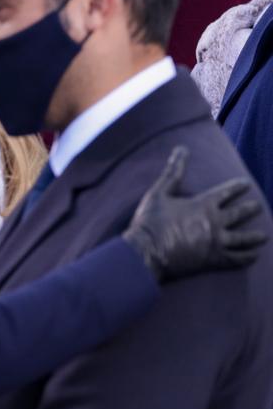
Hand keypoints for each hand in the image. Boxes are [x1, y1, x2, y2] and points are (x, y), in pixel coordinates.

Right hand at [122, 146, 267, 281]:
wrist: (147, 252)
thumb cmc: (150, 222)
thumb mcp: (158, 193)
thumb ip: (173, 171)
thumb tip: (182, 148)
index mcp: (203, 205)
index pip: (226, 192)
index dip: (237, 187)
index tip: (247, 184)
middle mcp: (215, 222)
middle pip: (238, 214)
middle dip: (250, 209)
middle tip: (258, 206)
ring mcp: (216, 242)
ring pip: (243, 238)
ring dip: (254, 236)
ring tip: (263, 236)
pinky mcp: (213, 260)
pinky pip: (236, 259)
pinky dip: (247, 258)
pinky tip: (254, 256)